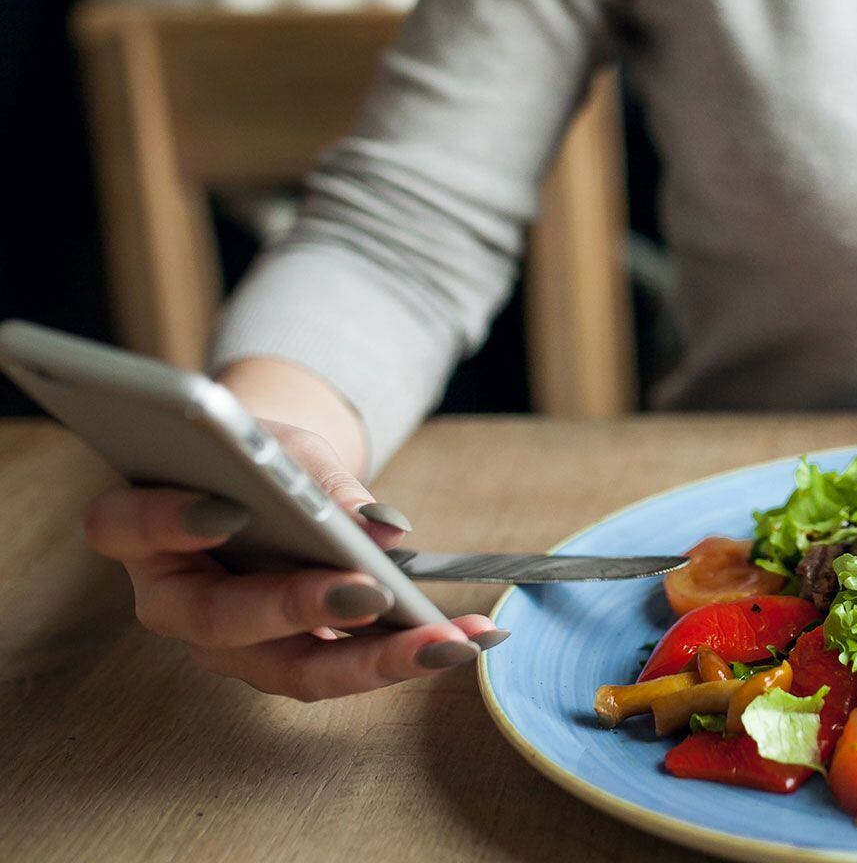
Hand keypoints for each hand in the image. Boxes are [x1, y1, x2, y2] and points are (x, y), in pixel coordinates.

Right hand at [82, 420, 502, 699]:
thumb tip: (384, 530)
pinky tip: (470, 637)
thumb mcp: (285, 446)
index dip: (169, 521)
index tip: (228, 511)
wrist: (262, 482)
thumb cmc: (258, 457)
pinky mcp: (284, 659)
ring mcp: (229, 643)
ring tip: (455, 640)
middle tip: (372, 595)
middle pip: (223, 620)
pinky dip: (408, 653)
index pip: (128, 526)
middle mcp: (175, 600)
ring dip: (381, 658)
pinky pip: (342, 668)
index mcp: (142, 530)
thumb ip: (318, 481)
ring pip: (294, 668)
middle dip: (301, 609)